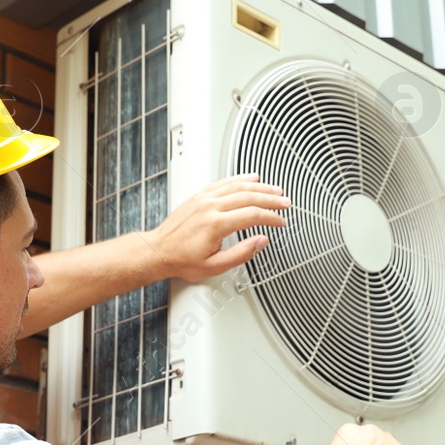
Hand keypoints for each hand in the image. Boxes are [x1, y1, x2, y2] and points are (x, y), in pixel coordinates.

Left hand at [139, 174, 290, 281]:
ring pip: (237, 186)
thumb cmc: (182, 260)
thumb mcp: (215, 266)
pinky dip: (239, 179)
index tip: (280, 222)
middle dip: (271, 199)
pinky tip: (250, 178)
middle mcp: (210, 207)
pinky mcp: (199, 196)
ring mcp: (204, 199)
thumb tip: (261, 242)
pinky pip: (223, 182)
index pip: (252, 215)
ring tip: (275, 189)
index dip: (271, 218)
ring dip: (259, 187)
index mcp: (215, 224)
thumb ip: (241, 253)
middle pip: (248, 196)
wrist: (158, 251)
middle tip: (285, 202)